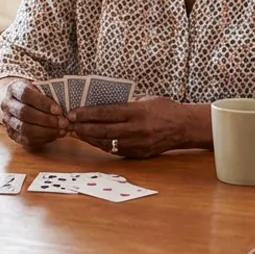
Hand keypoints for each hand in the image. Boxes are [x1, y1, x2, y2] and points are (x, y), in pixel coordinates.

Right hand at [0, 79, 67, 147]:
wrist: (19, 102)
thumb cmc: (35, 94)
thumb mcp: (40, 87)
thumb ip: (49, 93)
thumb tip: (65, 104)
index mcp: (14, 88)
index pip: (26, 94)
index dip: (43, 103)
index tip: (58, 110)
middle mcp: (7, 104)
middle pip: (25, 113)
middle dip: (47, 120)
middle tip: (64, 123)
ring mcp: (7, 121)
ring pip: (25, 129)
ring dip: (46, 131)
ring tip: (62, 131)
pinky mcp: (12, 134)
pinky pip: (26, 139)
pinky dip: (43, 138)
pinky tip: (55, 135)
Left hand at [70, 96, 185, 157]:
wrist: (185, 127)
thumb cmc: (165, 109)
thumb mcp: (145, 99)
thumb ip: (125, 103)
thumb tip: (101, 105)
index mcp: (137, 112)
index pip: (106, 113)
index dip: (87, 114)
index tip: (73, 113)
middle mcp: (136, 129)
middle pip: (103, 130)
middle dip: (83, 128)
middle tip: (70, 124)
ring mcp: (138, 144)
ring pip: (107, 143)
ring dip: (89, 138)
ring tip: (77, 133)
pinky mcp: (139, 154)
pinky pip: (116, 150)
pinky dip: (102, 145)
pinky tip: (93, 140)